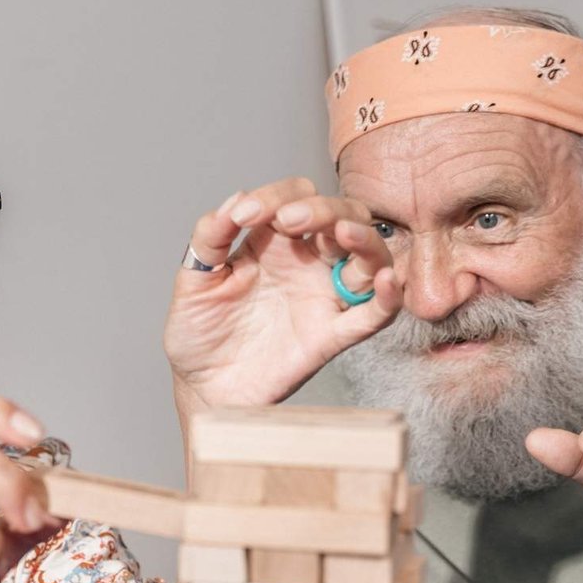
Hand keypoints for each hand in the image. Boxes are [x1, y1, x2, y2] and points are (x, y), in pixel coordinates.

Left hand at [164, 178, 401, 419]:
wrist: (202, 387)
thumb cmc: (198, 334)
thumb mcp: (192, 280)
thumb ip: (209, 238)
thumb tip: (235, 199)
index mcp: (273, 241)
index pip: (295, 197)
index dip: (275, 196)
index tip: (243, 216)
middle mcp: (306, 262)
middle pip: (342, 215)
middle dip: (323, 208)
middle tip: (288, 220)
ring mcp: (322, 296)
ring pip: (369, 256)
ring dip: (364, 237)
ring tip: (342, 233)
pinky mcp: (331, 335)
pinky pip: (373, 314)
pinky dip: (389, 297)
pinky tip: (387, 280)